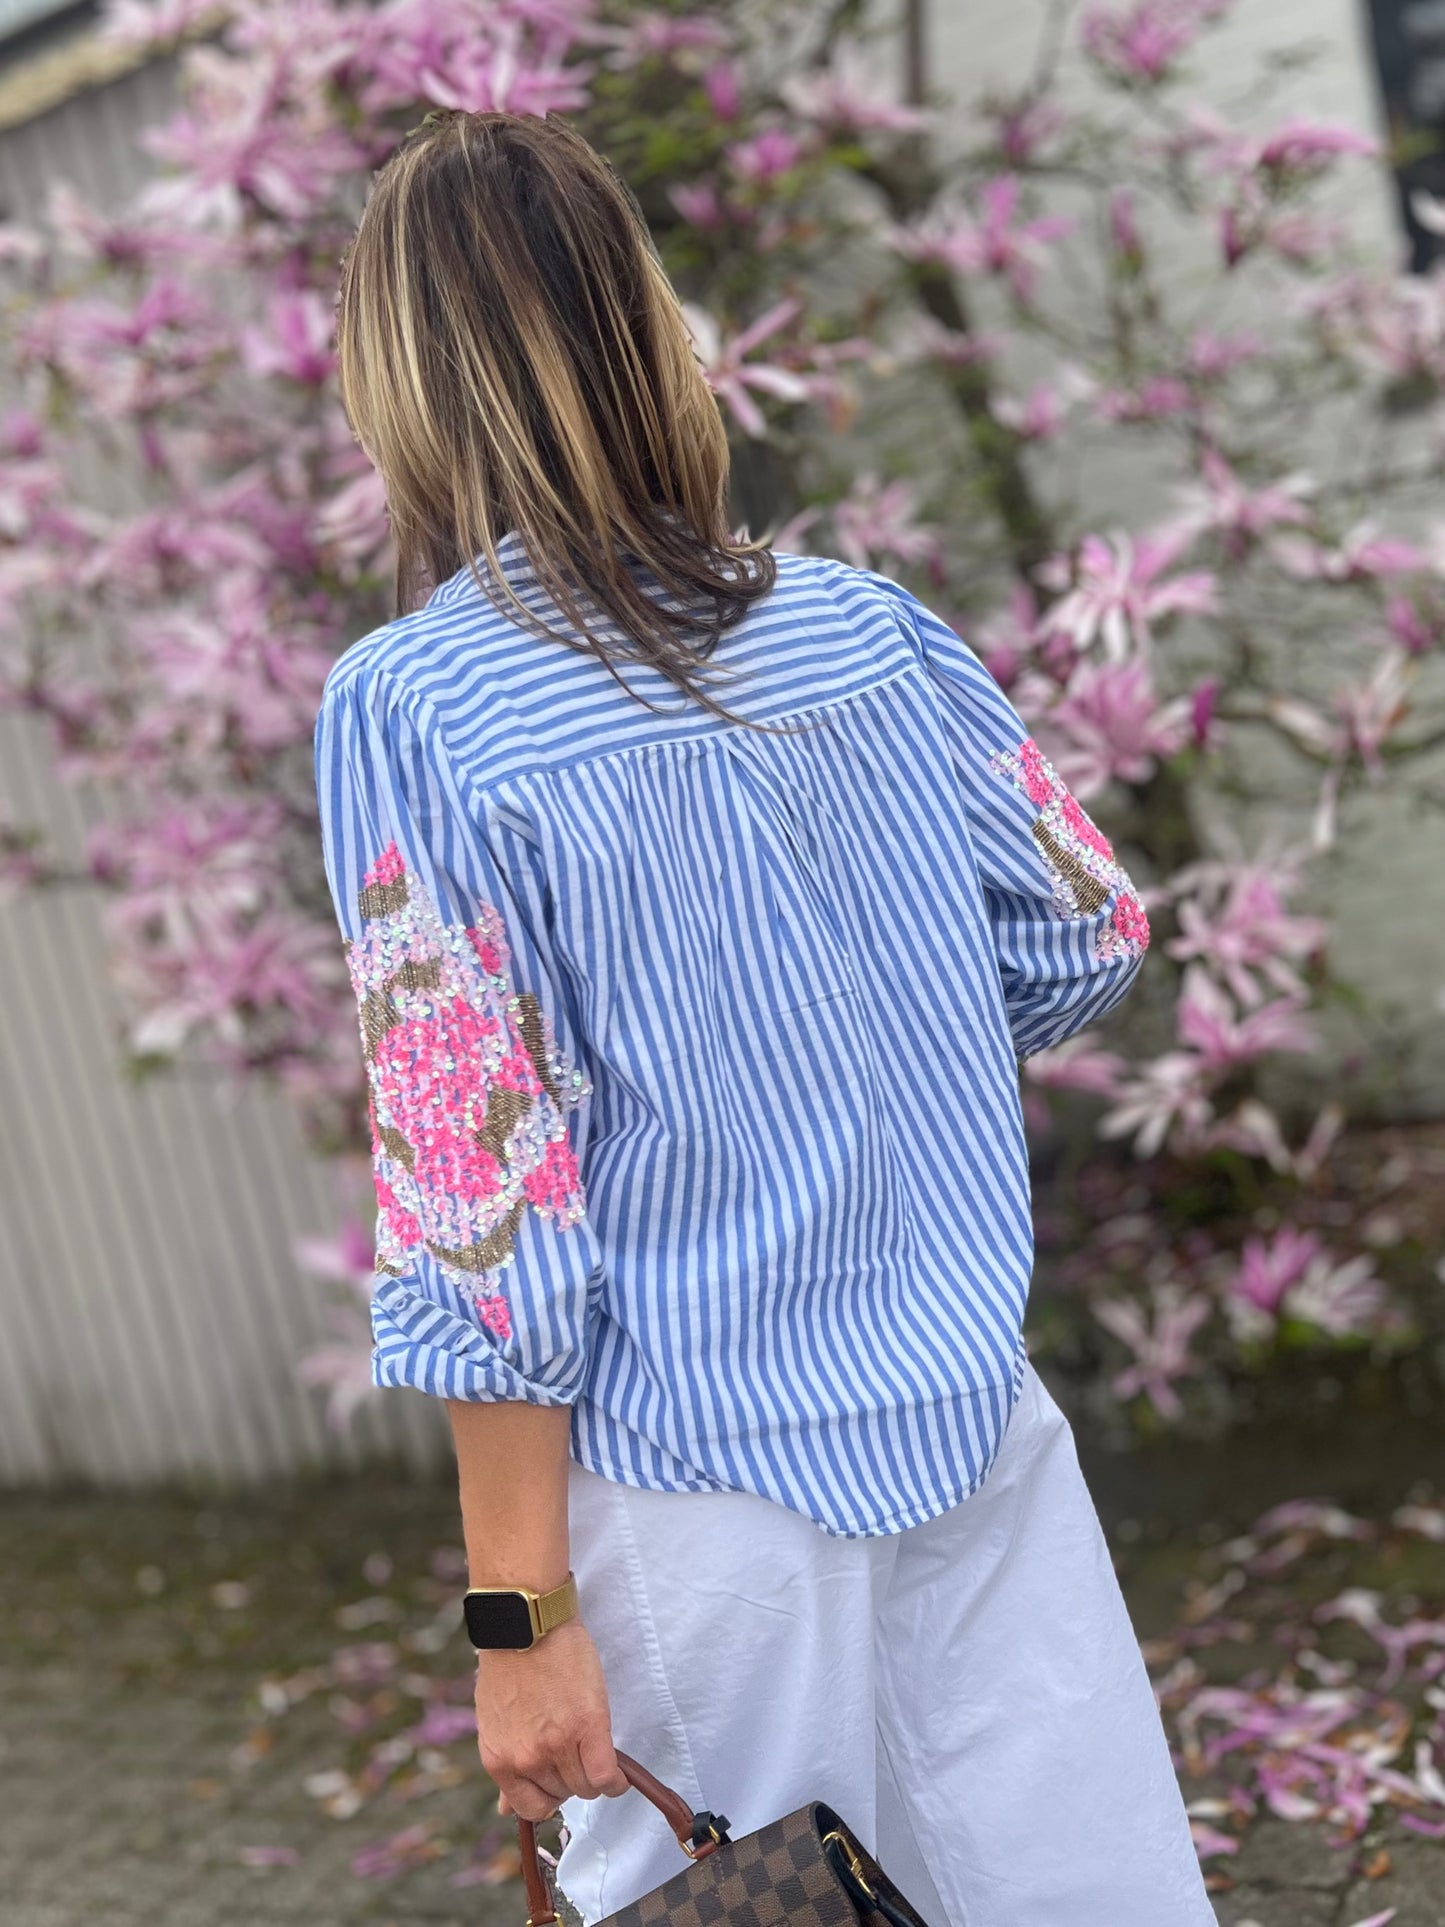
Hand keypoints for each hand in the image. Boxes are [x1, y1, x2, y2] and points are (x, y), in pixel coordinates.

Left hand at [475, 1619, 629, 1820]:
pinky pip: (607, 1775)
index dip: (550, 1794)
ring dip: (595, 1774)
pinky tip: (620, 1772)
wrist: (528, 1623)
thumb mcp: (496, 1721)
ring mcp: (558, 1744)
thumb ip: (506, 1764)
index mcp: (500, 1760)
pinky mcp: (588, 1725)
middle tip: (576, 1750)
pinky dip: (617, 1779)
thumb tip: (504, 1808)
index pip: (531, 1808)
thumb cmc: (511, 1665)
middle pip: (564, 1794)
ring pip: (587, 1786)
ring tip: (596, 1750)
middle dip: (572, 1777)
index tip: (559, 1777)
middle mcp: (527, 1759)